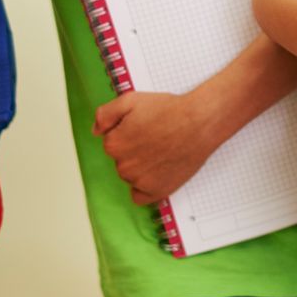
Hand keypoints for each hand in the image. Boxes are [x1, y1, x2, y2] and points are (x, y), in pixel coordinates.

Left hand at [93, 90, 221, 204]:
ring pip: (131, 177)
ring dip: (141, 168)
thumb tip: (96, 131)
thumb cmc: (170, 110)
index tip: (143, 128)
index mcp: (114, 145)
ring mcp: (140, 181)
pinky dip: (145, 187)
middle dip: (134, 151)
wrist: (200, 122)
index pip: (112, 143)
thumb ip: (105, 114)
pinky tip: (157, 173)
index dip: (127, 133)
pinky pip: (140, 196)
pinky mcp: (157, 191)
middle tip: (154, 138)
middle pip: (121, 161)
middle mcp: (124, 166)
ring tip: (161, 151)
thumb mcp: (131, 100)